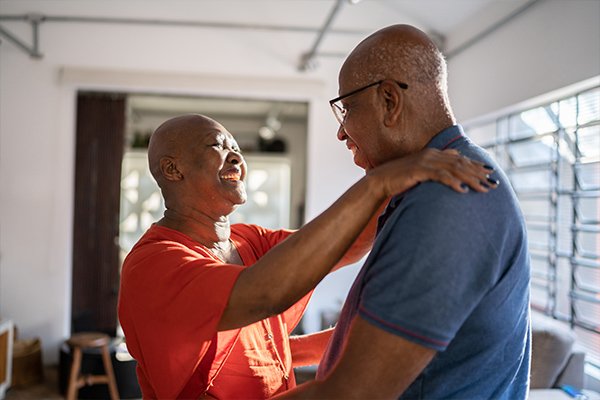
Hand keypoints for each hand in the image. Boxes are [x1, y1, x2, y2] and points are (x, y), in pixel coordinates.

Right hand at [369, 148, 496, 197]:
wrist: (380, 180)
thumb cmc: (399, 179)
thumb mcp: (420, 171)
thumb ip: (435, 168)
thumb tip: (451, 167)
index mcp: (433, 153)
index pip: (459, 158)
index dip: (475, 164)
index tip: (489, 172)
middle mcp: (431, 154)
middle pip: (461, 163)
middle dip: (478, 173)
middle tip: (493, 182)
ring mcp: (425, 162)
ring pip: (454, 169)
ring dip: (471, 179)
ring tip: (483, 189)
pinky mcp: (419, 171)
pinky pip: (440, 176)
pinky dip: (453, 183)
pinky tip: (463, 191)